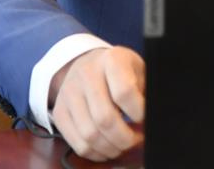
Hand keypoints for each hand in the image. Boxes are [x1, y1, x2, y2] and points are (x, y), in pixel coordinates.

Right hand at [49, 46, 145, 160]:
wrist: (86, 63)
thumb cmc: (119, 70)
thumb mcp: (137, 69)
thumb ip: (146, 91)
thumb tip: (153, 118)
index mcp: (111, 60)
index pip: (124, 92)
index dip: (138, 113)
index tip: (144, 119)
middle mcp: (86, 74)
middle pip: (105, 119)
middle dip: (125, 138)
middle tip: (136, 139)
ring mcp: (69, 93)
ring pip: (90, 135)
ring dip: (111, 148)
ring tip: (123, 144)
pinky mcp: (59, 112)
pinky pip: (78, 144)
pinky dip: (96, 153)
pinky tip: (108, 147)